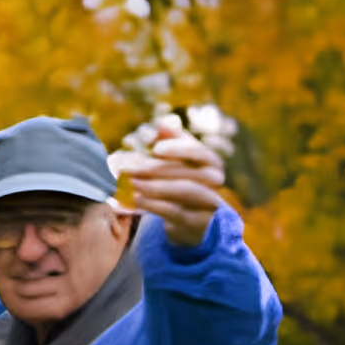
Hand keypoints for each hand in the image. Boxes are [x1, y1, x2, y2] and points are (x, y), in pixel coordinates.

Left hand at [112, 112, 226, 249]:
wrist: (189, 219)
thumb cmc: (180, 180)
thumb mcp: (176, 158)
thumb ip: (170, 139)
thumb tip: (163, 121)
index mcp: (211, 162)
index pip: (200, 152)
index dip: (178, 149)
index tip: (155, 149)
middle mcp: (215, 182)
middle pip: (189, 173)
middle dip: (156, 169)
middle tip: (129, 167)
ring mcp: (208, 203)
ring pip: (185, 192)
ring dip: (156, 186)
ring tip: (133, 183)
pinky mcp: (195, 223)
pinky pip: (176, 212)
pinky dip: (155, 204)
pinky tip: (137, 199)